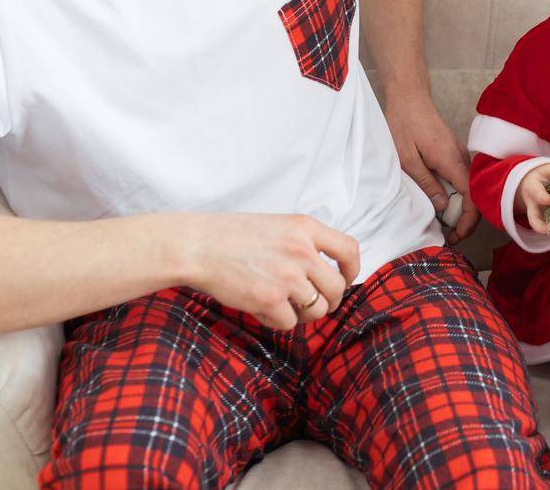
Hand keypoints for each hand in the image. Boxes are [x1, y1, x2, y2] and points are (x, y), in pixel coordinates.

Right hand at [183, 212, 359, 330]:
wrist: (197, 246)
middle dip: (329, 301)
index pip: (349, 249)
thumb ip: (302, 243)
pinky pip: (289, 323)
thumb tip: (323, 271)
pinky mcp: (270, 299)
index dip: (352, 269)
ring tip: (283, 305)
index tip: (344, 279)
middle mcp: (303, 251)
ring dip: (303, 313)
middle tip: (314, 304)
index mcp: (306, 228)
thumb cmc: (231, 236)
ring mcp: (288, 277)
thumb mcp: (277, 226)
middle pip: (337, 288)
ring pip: (317, 309)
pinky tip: (262, 309)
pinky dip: (277, 321)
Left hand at [385, 92, 480, 243]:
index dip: (468, 221)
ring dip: (460, 209)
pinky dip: (456, 196)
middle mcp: (461, 158)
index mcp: (451, 160)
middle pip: (474, 196)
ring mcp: (459, 155)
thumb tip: (442, 207)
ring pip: (469, 188)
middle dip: (465, 220)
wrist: (409, 97)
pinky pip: (461, 179)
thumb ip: (426, 183)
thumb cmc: (404, 124)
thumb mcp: (407, 159)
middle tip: (448, 236)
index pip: (472, 197)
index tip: (455, 236)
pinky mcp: (453, 153)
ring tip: (444, 224)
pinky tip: (441, 204)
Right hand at [517, 161, 549, 234]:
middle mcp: (534, 206)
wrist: (531, 184)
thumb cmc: (541, 177)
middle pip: (533, 219)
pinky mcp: (544, 220)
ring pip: (541, 227)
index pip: (537, 196)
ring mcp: (539, 215)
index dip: (544, 199)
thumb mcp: (547, 170)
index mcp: (533, 190)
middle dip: (541, 226)